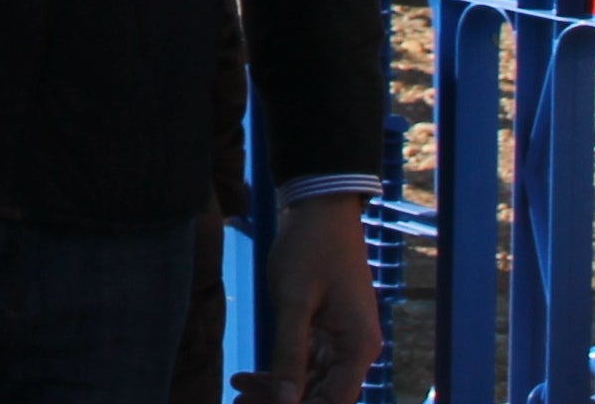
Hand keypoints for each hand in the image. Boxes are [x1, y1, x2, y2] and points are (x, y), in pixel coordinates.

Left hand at [233, 192, 382, 402]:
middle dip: (282, 402)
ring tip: (237, 397)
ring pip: (310, 382)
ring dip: (276, 392)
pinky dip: (278, 372)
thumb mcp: (293, 301)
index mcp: (358, 347)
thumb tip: (287, 402)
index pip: (337, 401)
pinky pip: (305, 364)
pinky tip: (246, 378)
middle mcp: (355, 350)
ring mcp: (342, 342)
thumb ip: (290, 352)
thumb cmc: (310, 249)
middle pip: (322, 395)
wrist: (319, 210)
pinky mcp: (326, 332)